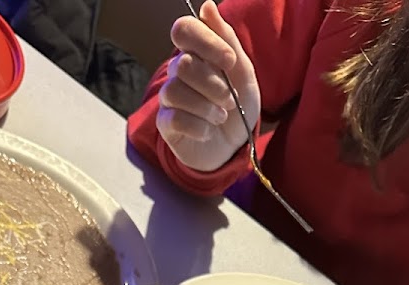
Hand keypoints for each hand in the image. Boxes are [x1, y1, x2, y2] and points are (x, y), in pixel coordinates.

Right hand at [156, 0, 260, 174]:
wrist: (233, 145)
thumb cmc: (237, 105)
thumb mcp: (242, 71)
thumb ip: (227, 39)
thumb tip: (207, 6)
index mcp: (196, 52)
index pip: (183, 29)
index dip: (206, 42)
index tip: (230, 60)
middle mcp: (178, 71)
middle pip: (183, 65)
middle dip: (213, 84)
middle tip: (230, 99)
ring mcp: (169, 98)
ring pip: (176, 91)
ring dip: (207, 107)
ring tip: (220, 116)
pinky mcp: (166, 123)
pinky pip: (176, 118)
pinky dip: (199, 127)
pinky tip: (208, 130)